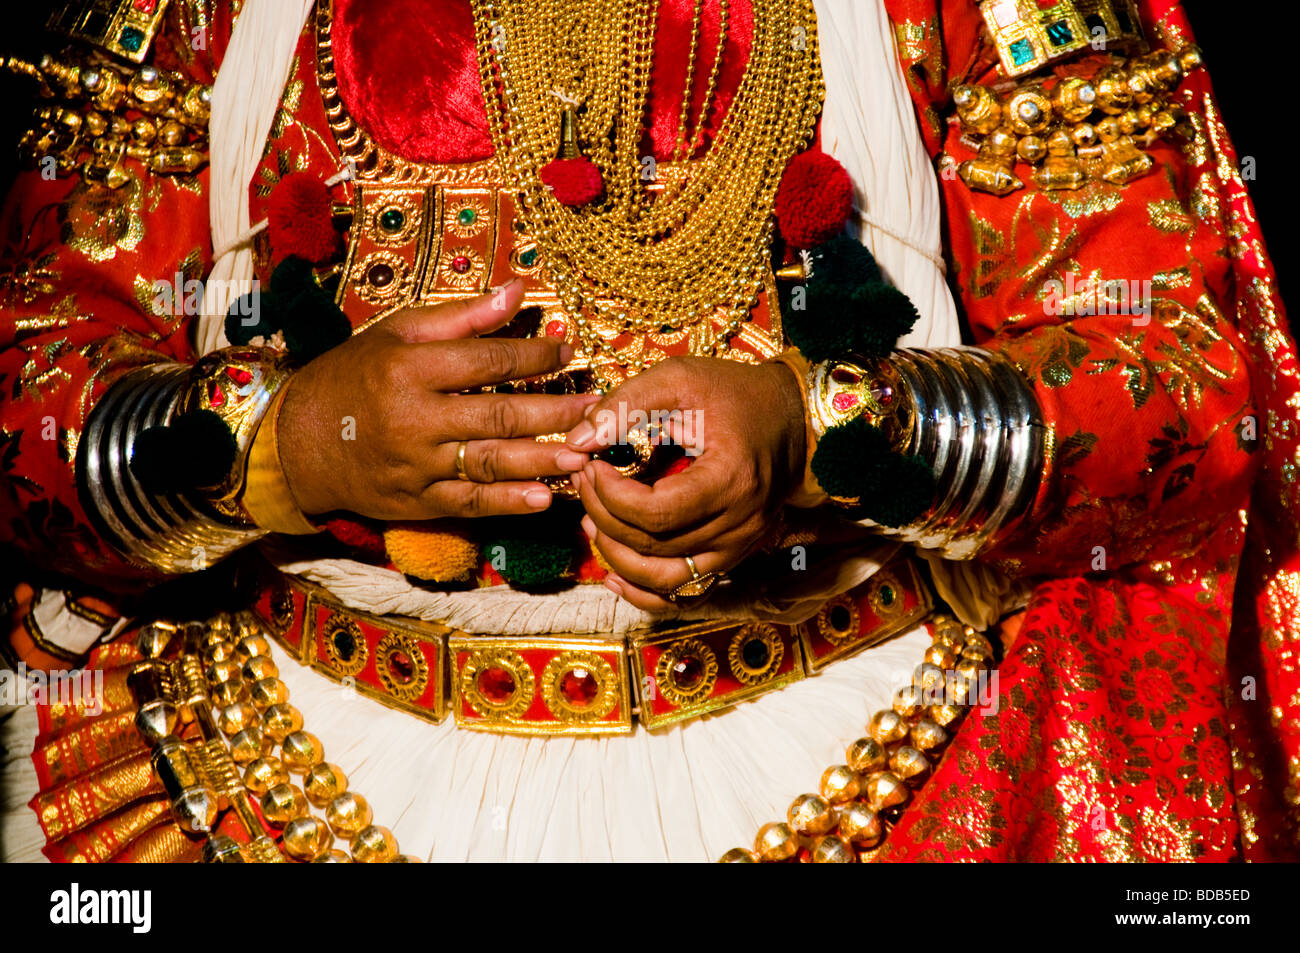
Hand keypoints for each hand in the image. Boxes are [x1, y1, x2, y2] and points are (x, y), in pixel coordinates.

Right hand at [279, 279, 593, 519]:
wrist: (297, 443)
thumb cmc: (353, 377)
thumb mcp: (397, 334)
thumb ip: (462, 317)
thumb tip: (518, 290)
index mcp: (409, 367)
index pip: (486, 361)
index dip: (533, 358)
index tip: (567, 354)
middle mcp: (414, 417)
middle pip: (498, 413)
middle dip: (553, 412)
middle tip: (596, 409)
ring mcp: (416, 464)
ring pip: (490, 461)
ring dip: (542, 460)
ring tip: (585, 455)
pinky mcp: (416, 501)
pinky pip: (470, 502)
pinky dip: (508, 502)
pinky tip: (545, 498)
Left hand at [566, 356, 805, 609]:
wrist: (794, 418)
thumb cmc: (737, 394)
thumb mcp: (680, 380)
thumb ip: (626, 405)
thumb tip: (578, 442)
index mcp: (731, 481)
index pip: (655, 512)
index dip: (610, 495)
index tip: (591, 464)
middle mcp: (739, 525)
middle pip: (653, 545)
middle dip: (604, 515)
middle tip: (584, 482)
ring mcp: (738, 547)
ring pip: (664, 580)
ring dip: (617, 557)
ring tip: (592, 521)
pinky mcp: (732, 556)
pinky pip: (685, 594)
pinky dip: (644, 592)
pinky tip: (614, 575)